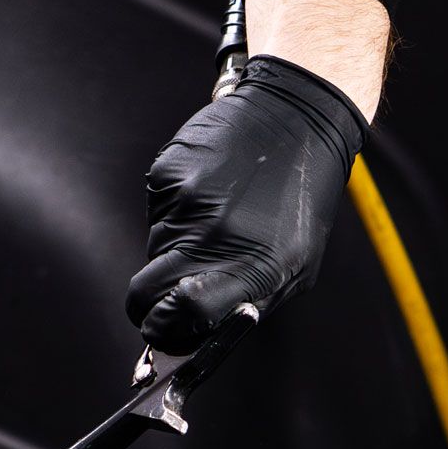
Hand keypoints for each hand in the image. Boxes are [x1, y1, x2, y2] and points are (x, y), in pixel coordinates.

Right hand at [128, 56, 367, 350]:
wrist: (295, 118)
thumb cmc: (301, 198)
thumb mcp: (296, 265)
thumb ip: (246, 300)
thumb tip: (195, 330)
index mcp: (252, 265)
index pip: (183, 313)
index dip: (164, 328)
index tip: (163, 328)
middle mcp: (214, 235)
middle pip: (146, 291)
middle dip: (151, 302)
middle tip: (170, 293)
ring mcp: (186, 201)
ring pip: (154, 249)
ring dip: (175, 247)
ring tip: (216, 219)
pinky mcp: (167, 172)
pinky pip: (157, 211)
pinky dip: (176, 210)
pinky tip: (208, 192)